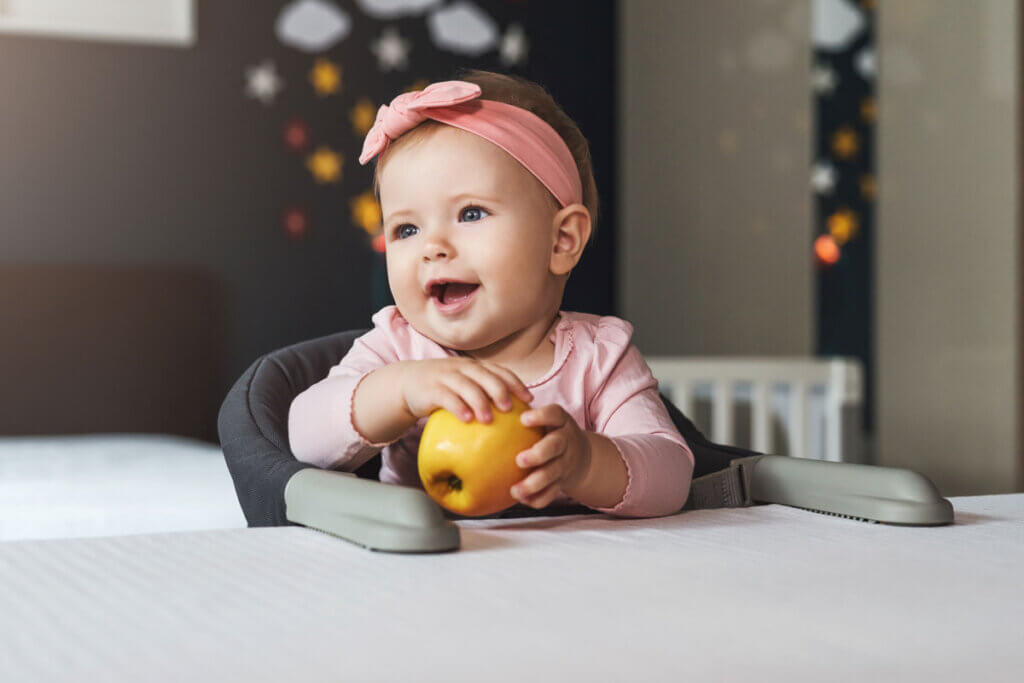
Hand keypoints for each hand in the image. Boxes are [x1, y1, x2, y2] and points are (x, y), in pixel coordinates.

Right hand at [399, 358, 533, 422]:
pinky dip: (458, 407)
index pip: (499, 371)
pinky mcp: (431, 389)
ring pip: (466, 386)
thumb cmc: (444, 388)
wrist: (407, 383)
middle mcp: (462, 368)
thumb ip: (484, 392)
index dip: (515, 383)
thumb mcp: (465, 384)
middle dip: (499, 391)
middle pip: (484, 376)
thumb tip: (514, 415)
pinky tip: (467, 419)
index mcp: (474, 367)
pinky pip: (446, 397)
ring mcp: (445, 376)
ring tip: (488, 419)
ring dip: (479, 402)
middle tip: (509, 408)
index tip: (529, 399)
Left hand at [510, 404, 592, 508]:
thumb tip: (486, 409)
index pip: (554, 414)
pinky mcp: (563, 482)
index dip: (541, 416)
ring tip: (515, 490)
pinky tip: (522, 499)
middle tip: (519, 460)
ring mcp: (566, 463)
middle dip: (538, 454)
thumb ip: (525, 415)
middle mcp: (566, 442)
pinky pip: (552, 493)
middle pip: (555, 446)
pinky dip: (538, 498)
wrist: (583, 457)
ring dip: (534, 483)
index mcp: (560, 422)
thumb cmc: (552, 433)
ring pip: (553, 474)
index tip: (523, 419)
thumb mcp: (547, 419)